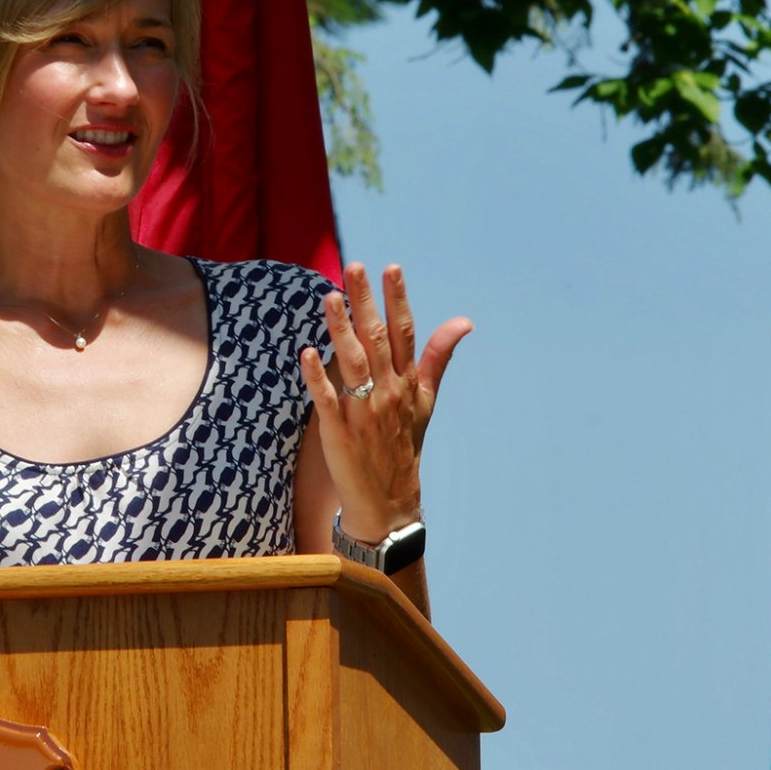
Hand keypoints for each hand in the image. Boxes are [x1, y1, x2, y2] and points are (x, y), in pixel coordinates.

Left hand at [298, 262, 471, 541]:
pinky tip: (306, 354)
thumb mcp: (426, 400)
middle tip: (354, 267)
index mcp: (407, 382)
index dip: (397, 300)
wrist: (389, 501)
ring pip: (351, 364)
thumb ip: (438, 357)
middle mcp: (387, 392)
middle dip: (366, 302)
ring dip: (340, 330)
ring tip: (330, 297)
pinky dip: (317, 378)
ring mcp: (363, 412)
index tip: (390, 268)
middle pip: (375, 339)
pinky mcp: (339, 433)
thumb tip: (464, 321)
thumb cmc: (404, 444)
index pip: (404, 333)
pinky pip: (327, 401)